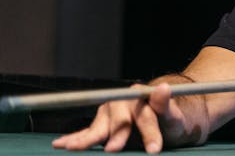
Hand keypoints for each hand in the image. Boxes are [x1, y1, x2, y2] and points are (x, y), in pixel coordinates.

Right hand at [52, 83, 185, 153]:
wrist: (161, 124)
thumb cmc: (168, 122)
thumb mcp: (173, 117)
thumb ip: (165, 105)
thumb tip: (163, 87)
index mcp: (140, 98)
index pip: (144, 116)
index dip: (149, 132)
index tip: (154, 149)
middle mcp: (121, 103)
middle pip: (119, 121)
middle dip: (117, 135)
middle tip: (114, 149)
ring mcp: (108, 114)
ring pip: (98, 128)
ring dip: (86, 138)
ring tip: (74, 148)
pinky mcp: (100, 125)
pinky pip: (85, 133)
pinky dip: (73, 139)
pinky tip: (60, 144)